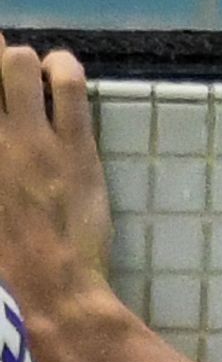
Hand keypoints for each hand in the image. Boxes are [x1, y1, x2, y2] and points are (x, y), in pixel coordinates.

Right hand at [0, 36, 122, 361]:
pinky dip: (61, 66)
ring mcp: (30, 137)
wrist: (47, 299)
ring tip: (20, 75)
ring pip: (18, 62)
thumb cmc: (2, 273)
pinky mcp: (75, 142)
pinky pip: (69, 81)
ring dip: (16, 62)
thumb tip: (2, 161)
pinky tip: (57, 74)